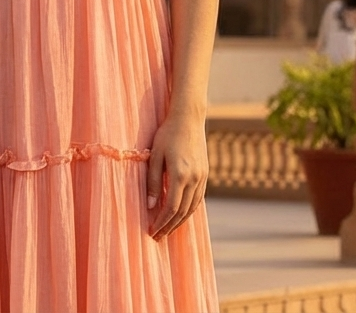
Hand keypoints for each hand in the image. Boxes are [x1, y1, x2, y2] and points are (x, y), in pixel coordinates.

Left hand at [146, 115, 208, 240]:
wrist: (188, 118)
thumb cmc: (167, 134)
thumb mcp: (155, 155)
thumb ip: (152, 181)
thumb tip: (150, 206)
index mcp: (180, 174)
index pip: (171, 207)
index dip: (161, 222)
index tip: (151, 231)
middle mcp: (194, 179)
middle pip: (182, 211)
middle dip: (169, 226)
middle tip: (157, 237)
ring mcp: (202, 177)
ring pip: (192, 207)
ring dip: (180, 221)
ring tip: (167, 230)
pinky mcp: (205, 173)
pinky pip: (198, 198)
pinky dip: (189, 210)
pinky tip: (180, 214)